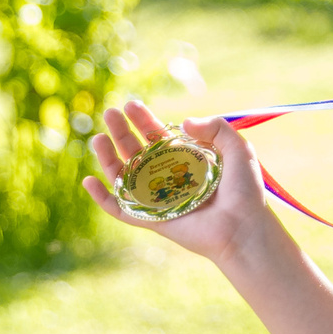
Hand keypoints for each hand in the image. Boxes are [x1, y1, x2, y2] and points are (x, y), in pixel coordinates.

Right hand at [86, 99, 276, 270]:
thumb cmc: (244, 191)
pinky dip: (102, 198)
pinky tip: (88, 180)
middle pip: (137, 153)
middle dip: (122, 132)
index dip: (144, 121)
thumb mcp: (237, 148)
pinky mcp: (152, 220)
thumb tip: (183, 121)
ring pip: (124, 177)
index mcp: (187, 161)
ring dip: (108, 158)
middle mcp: (169, 178)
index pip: (158, 137)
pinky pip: (121, 209)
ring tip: (98, 138)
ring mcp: (158, 199)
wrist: (243, 227)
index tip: (131, 105)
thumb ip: (216, 128)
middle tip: (111, 113)